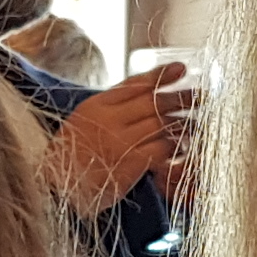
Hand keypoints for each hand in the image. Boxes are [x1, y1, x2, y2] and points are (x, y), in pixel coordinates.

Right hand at [45, 65, 185, 215]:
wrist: (53, 189)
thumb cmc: (69, 157)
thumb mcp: (82, 123)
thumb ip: (110, 109)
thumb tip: (143, 95)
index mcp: (96, 106)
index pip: (135, 84)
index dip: (161, 75)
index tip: (182, 68)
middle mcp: (109, 119)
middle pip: (154, 101)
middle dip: (181, 97)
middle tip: (202, 96)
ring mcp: (119, 141)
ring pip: (162, 124)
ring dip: (183, 123)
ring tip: (198, 124)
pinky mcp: (129, 164)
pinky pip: (161, 149)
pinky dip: (175, 147)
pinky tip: (183, 149)